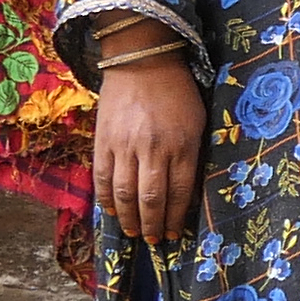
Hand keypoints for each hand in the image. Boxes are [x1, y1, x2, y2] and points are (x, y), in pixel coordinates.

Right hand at [94, 53, 204, 248]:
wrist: (141, 60)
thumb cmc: (177, 92)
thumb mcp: (197, 122)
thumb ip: (192, 156)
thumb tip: (186, 194)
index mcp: (182, 144)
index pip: (179, 193)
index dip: (176, 218)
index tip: (175, 233)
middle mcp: (152, 148)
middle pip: (151, 199)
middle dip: (153, 225)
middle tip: (155, 241)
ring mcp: (124, 145)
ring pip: (124, 193)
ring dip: (129, 219)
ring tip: (135, 232)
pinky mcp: (103, 140)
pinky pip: (102, 177)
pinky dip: (106, 199)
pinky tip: (112, 211)